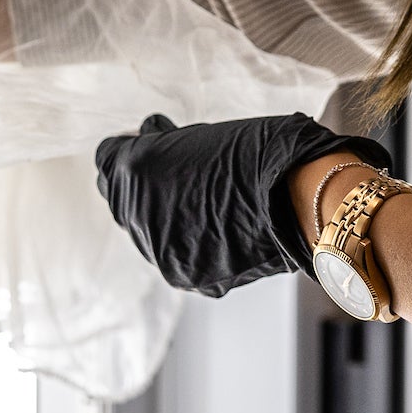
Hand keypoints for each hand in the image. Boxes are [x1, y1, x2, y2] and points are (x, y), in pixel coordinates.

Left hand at [93, 112, 392, 297]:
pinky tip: (218, 220)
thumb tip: (148, 139)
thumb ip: (164, 144)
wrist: (304, 196)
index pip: (107, 158)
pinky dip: (190, 239)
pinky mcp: (188, 277)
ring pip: (146, 230)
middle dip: (142, 181)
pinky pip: (176, 254)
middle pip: (120, 196)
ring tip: (203, 194)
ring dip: (165, 212)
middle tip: (176, 166)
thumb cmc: (260, 150)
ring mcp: (161, 251)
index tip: (152, 140)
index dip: (130, 146)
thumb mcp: (200, 135)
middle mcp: (139, 214)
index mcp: (137, 167)